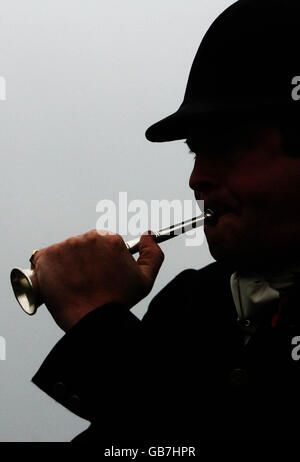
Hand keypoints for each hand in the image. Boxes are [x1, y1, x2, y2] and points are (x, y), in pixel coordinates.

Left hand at [32, 230, 163, 330]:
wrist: (92, 321)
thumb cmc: (118, 302)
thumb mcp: (145, 280)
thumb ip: (152, 254)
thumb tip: (148, 236)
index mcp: (110, 239)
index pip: (101, 245)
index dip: (100, 261)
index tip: (98, 276)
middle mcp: (87, 238)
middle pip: (82, 246)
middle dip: (83, 261)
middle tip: (86, 283)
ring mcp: (65, 246)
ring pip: (64, 253)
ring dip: (66, 266)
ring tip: (73, 287)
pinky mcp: (46, 257)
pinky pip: (44, 259)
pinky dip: (47, 270)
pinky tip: (58, 284)